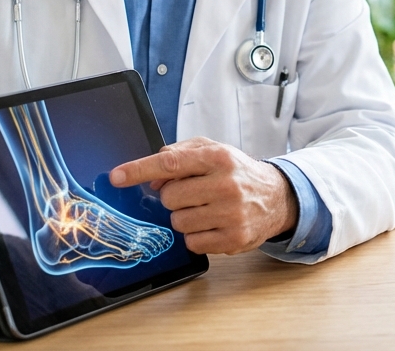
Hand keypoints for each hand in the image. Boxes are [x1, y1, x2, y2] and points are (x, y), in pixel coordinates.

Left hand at [109, 137, 297, 254]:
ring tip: (206, 209)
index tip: (117, 176)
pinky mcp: (234, 239)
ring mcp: (231, 214)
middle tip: (193, 194)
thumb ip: (180, 155)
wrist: (277, 197)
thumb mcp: (213, 151)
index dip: (139, 170)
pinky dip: (197, 235)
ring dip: (185, 217)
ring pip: (178, 222)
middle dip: (174, 197)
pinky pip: (192, 242)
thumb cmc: (237, 173)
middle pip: (169, 197)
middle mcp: (226, 184)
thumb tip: (153, 177)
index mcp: (219, 158)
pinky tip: (213, 224)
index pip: (170, 163)